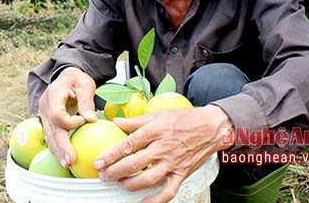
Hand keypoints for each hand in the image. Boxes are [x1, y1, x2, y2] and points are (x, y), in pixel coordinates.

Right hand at [38, 67, 97, 167]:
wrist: (66, 77)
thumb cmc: (77, 80)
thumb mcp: (85, 84)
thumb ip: (87, 100)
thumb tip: (91, 119)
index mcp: (53, 94)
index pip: (57, 114)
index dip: (69, 122)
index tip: (83, 121)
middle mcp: (45, 105)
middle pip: (51, 129)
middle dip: (60, 146)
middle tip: (70, 160)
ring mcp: (44, 114)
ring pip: (49, 135)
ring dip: (57, 151)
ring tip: (66, 164)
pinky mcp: (47, 121)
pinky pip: (51, 135)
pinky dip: (57, 147)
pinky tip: (65, 158)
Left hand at [95, 105, 232, 202]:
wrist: (210, 128)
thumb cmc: (183, 119)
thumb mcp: (157, 114)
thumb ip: (135, 120)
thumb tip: (116, 121)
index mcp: (154, 131)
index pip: (127, 145)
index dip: (110, 155)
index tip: (98, 161)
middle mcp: (162, 148)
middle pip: (134, 164)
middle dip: (115, 172)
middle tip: (104, 175)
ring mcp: (172, 163)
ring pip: (148, 179)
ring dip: (130, 184)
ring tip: (120, 184)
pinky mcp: (181, 174)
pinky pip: (168, 192)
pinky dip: (155, 201)